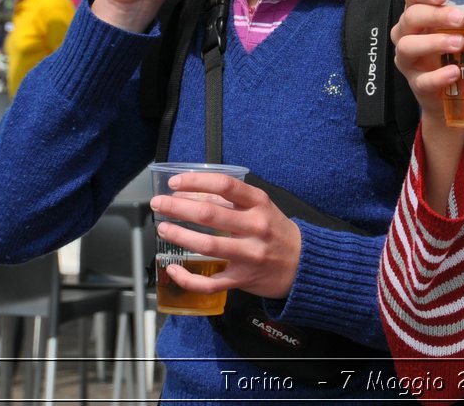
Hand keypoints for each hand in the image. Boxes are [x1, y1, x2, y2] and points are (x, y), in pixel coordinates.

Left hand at [151, 172, 301, 300]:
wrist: (304, 264)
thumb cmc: (276, 231)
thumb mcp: (261, 208)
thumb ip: (231, 201)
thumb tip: (194, 194)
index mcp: (259, 204)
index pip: (225, 185)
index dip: (196, 182)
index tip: (175, 183)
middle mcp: (255, 227)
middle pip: (210, 214)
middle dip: (178, 207)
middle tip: (159, 203)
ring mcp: (249, 255)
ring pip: (208, 245)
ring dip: (180, 236)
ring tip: (163, 228)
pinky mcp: (242, 278)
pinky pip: (210, 282)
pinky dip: (188, 278)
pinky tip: (174, 268)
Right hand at [390, 0, 463, 119]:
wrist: (457, 98)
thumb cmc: (463, 52)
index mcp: (422, 12)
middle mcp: (408, 33)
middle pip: (411, 17)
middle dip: (435, 15)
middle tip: (462, 18)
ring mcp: (408, 60)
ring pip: (408, 46)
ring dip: (433, 43)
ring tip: (460, 44)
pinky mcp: (417, 85)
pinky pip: (421, 80)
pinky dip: (438, 76)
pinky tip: (455, 73)